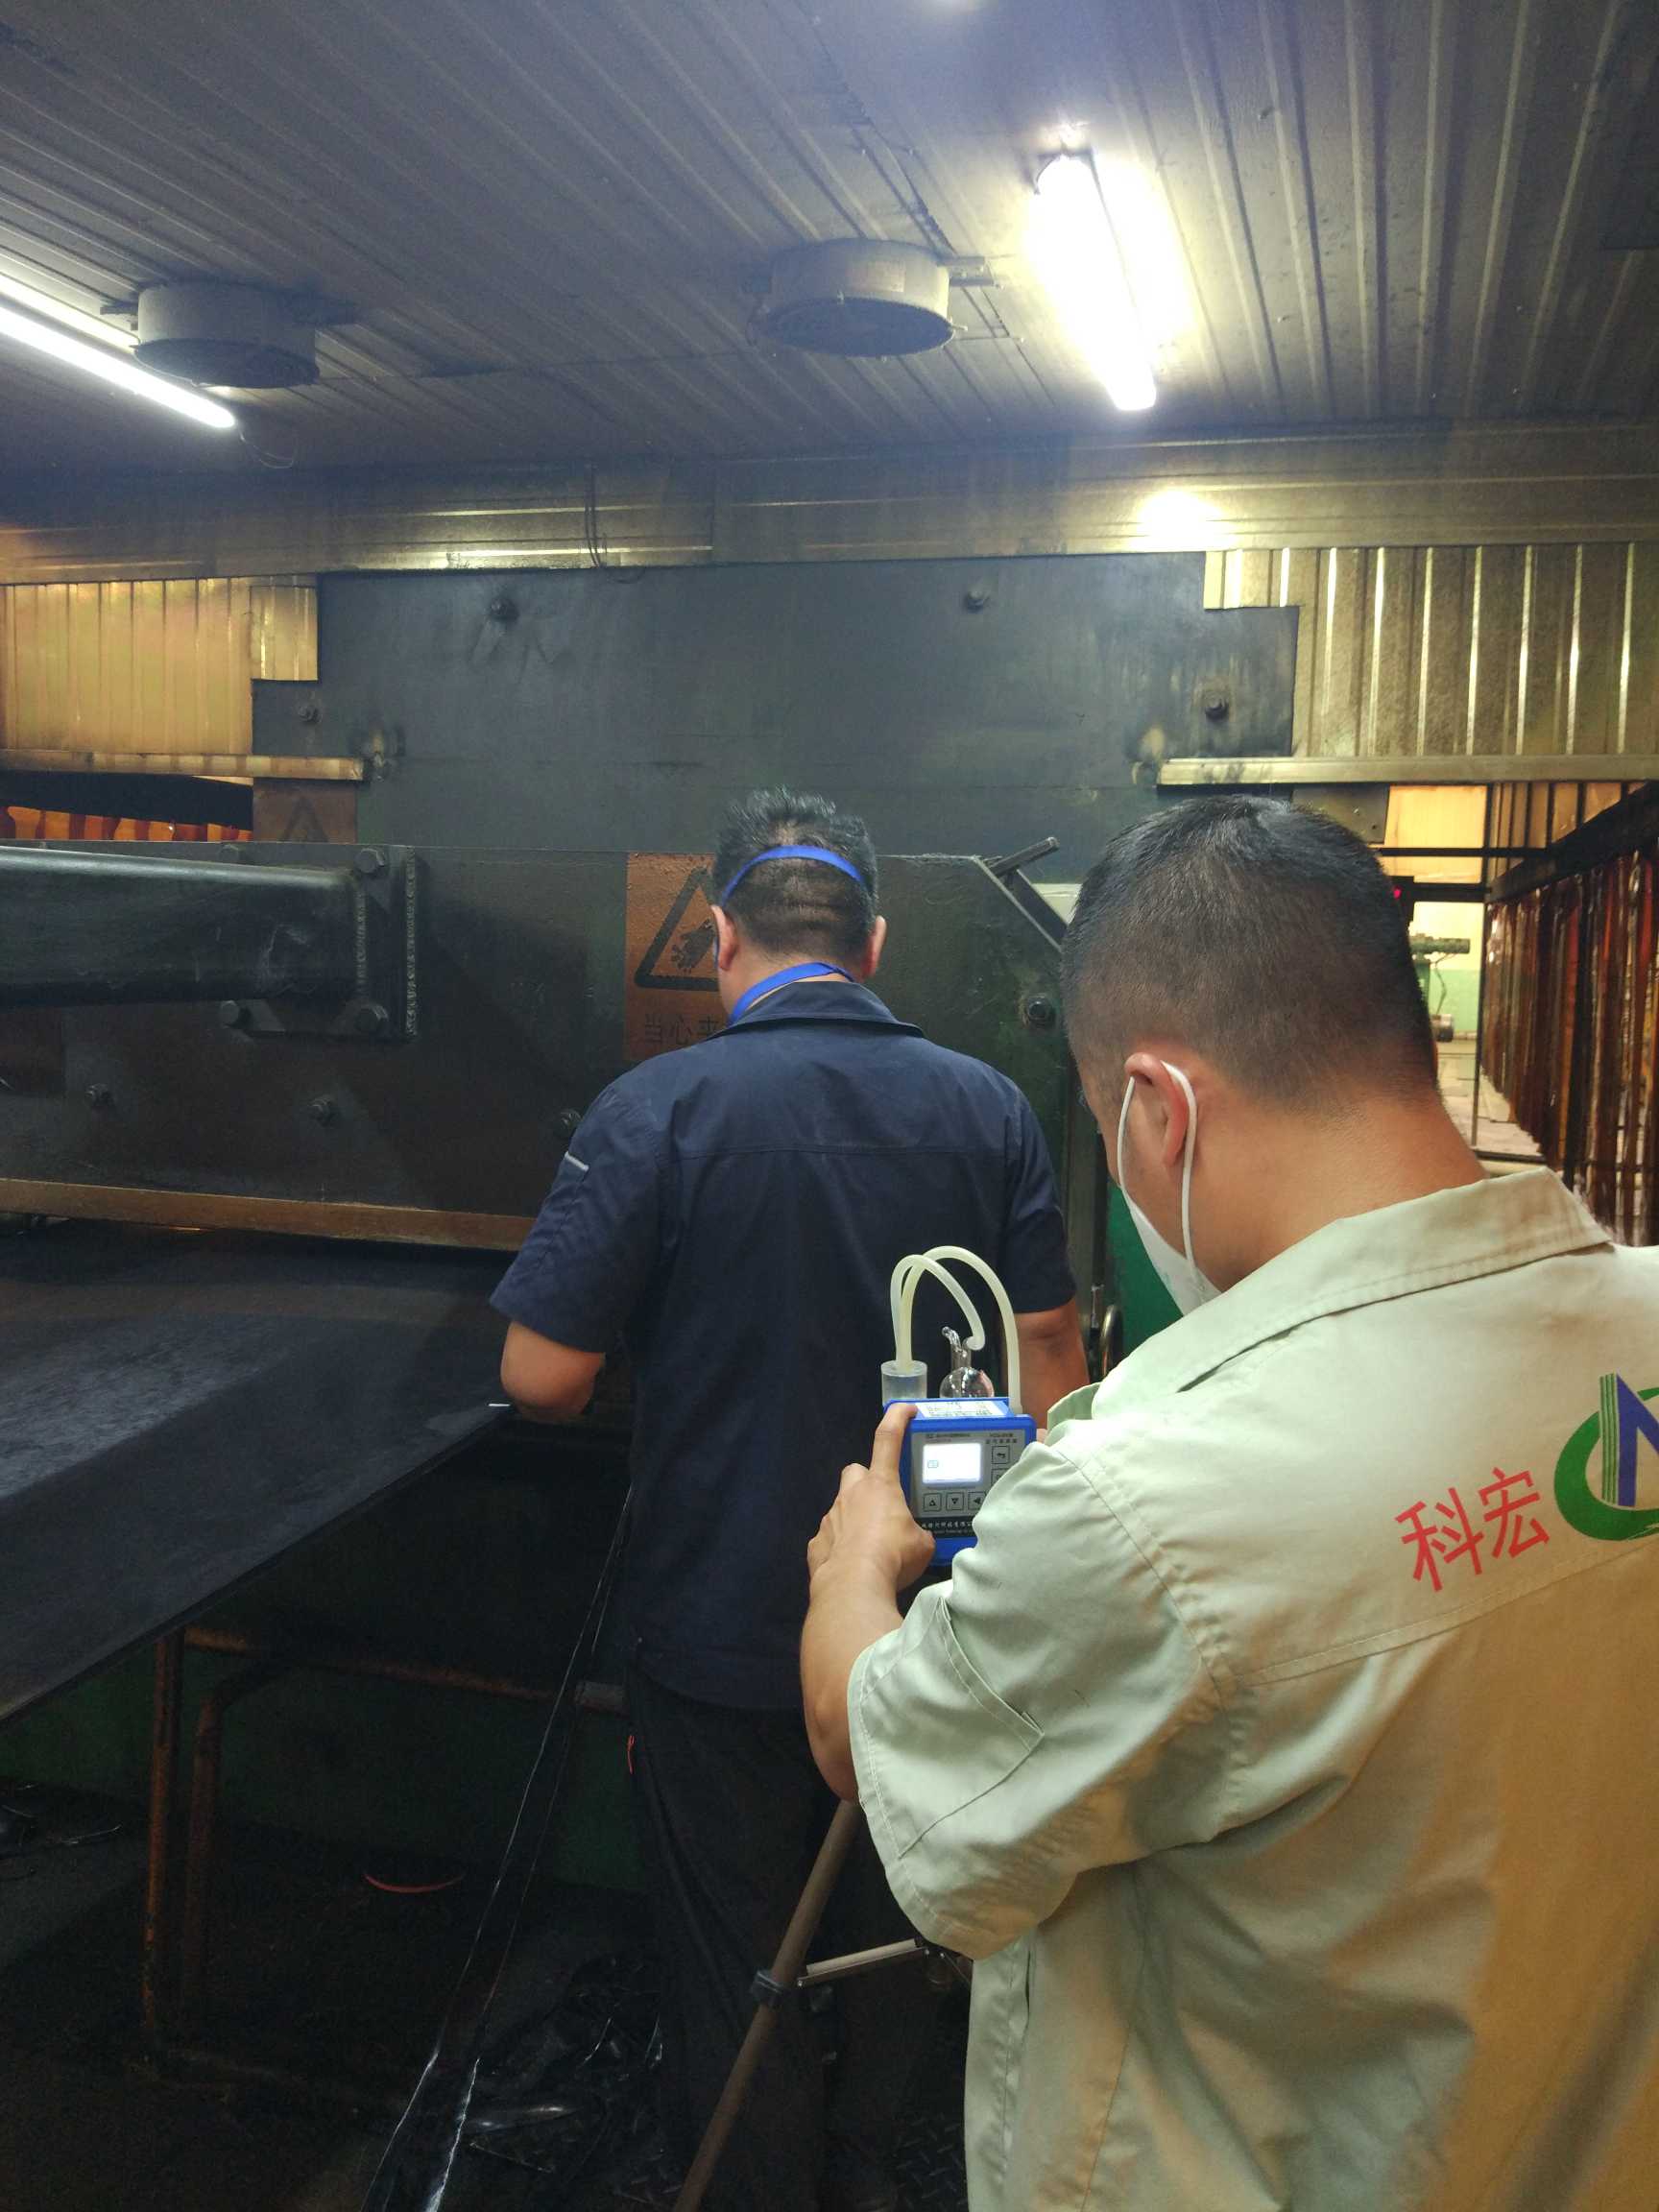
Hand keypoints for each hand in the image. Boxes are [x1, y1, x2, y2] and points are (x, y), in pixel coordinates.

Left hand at [808, 1401, 933, 1594]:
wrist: (853, 1586)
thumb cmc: (892, 1557)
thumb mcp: (922, 1545)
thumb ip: (919, 1534)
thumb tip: (917, 1540)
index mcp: (881, 1485)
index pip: (888, 1440)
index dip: (897, 1419)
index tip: (906, 1409)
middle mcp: (851, 1494)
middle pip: (856, 1472)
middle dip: (867, 1482)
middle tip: (883, 1504)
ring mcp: (829, 1518)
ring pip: (842, 1507)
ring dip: (855, 1519)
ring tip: (871, 1545)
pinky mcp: (816, 1543)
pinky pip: (830, 1539)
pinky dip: (841, 1547)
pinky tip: (853, 1565)